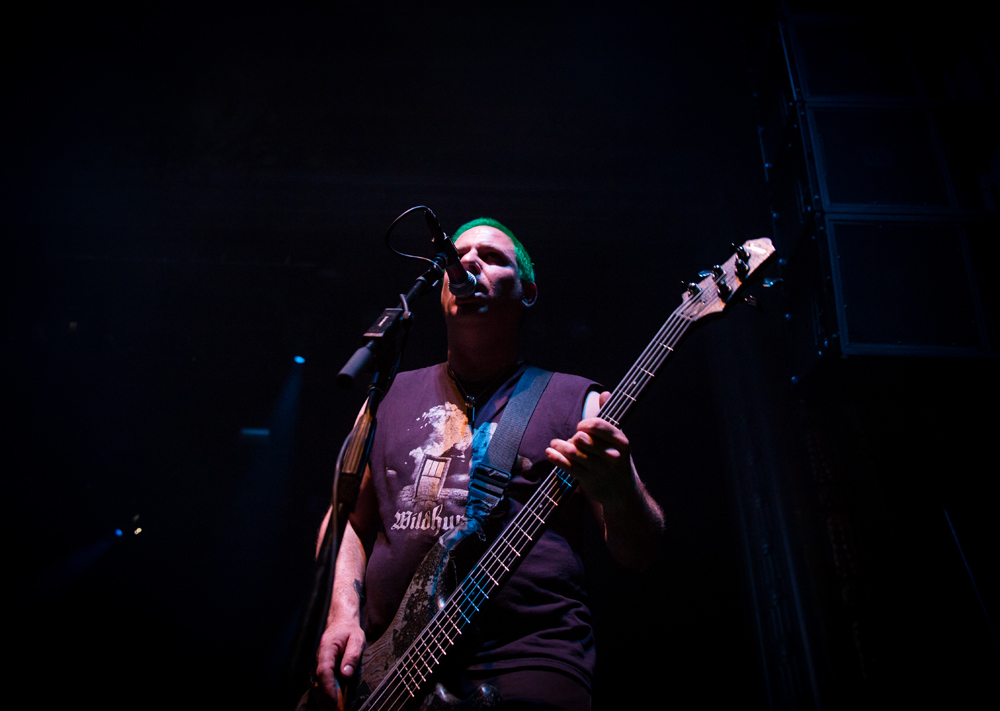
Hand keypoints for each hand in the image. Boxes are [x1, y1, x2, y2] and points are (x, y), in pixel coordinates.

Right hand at [315, 617, 364, 709]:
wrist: (341, 622)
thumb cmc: (349, 630)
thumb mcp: (357, 640)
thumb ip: (352, 656)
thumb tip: (345, 674)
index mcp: (327, 649)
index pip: (324, 672)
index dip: (328, 689)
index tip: (336, 702)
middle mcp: (320, 657)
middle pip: (319, 682)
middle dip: (327, 699)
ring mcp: (320, 663)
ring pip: (320, 684)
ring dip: (327, 699)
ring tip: (338, 710)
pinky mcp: (323, 667)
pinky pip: (324, 682)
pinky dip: (328, 694)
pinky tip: (336, 703)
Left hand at [545, 391, 635, 506]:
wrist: (623, 495)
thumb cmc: (617, 461)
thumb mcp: (618, 440)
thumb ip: (610, 416)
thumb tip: (605, 393)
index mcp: (621, 442)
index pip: (598, 425)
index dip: (585, 424)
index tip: (581, 427)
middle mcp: (612, 456)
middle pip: (582, 438)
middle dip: (573, 437)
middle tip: (571, 439)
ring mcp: (599, 470)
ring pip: (572, 452)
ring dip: (560, 446)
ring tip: (555, 444)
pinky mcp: (588, 481)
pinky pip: (567, 466)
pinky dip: (555, 458)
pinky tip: (550, 452)